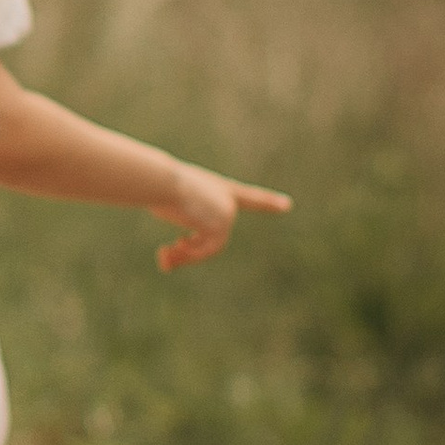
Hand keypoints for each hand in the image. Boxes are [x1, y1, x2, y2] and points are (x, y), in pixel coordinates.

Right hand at [156, 163, 290, 272]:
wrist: (162, 181)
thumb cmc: (158, 186)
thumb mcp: (168, 205)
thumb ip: (175, 226)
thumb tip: (169, 260)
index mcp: (218, 187)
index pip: (246, 196)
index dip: (266, 201)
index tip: (286, 205)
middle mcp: (227, 201)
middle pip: (215, 237)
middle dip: (188, 253)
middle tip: (164, 263)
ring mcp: (226, 214)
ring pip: (210, 247)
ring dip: (186, 256)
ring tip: (163, 259)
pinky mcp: (220, 226)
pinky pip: (204, 250)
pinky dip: (188, 255)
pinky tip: (170, 250)